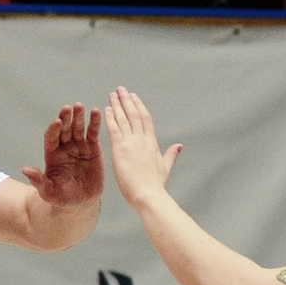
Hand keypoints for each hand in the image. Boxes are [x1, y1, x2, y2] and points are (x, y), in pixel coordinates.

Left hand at [21, 102, 103, 208]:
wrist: (81, 202)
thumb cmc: (62, 197)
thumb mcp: (48, 191)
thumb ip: (38, 180)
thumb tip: (25, 170)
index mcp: (52, 154)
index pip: (51, 138)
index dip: (54, 130)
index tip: (57, 122)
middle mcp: (65, 147)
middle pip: (64, 129)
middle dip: (66, 119)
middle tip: (68, 108)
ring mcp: (79, 146)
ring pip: (78, 128)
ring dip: (79, 117)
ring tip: (81, 106)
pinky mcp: (93, 148)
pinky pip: (93, 134)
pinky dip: (95, 123)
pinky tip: (96, 112)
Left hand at [105, 87, 182, 206]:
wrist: (149, 195)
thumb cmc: (155, 186)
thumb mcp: (165, 167)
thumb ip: (170, 155)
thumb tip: (179, 146)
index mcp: (152, 143)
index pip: (146, 119)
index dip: (139, 107)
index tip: (133, 97)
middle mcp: (142, 140)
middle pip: (134, 114)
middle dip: (127, 101)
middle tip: (121, 90)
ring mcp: (132, 143)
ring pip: (124, 118)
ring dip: (117, 105)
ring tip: (112, 94)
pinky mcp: (121, 148)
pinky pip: (114, 128)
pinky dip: (110, 117)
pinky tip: (106, 108)